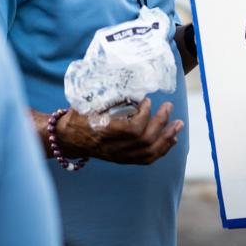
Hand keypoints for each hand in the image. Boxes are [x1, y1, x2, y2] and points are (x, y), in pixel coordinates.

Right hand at [60, 98, 183, 164]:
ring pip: (149, 153)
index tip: (147, 101)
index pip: (132, 130)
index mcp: (102, 132)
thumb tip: (133, 85)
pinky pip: (147, 159)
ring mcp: (118, 156)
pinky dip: (163, 149)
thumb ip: (109, 96)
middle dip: (161, 123)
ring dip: (167, 137)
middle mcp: (112, 148)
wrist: (67, 138)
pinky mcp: (122, 160)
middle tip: (168, 106)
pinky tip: (172, 139)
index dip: (144, 115)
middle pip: (144, 140)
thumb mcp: (87, 102)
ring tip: (178, 124)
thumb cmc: (78, 115)